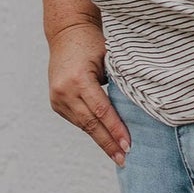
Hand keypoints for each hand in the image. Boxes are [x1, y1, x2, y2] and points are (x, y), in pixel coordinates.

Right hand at [47, 18, 129, 166]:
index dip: (116, 129)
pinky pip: (77, 120)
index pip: (101, 110)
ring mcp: (57, 98)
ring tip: (117, 156)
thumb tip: (138, 112)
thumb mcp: (108, 60)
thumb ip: (117, 85)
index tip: (128, 145)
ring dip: (101, 141)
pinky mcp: (56, 103)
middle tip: (124, 159)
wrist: (67, 33)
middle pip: (90, 124)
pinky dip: (92, 130)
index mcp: (79, 79)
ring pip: (83, 125)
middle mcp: (64, 91)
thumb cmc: (93, 44)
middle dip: (109, 143)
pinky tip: (105, 141)